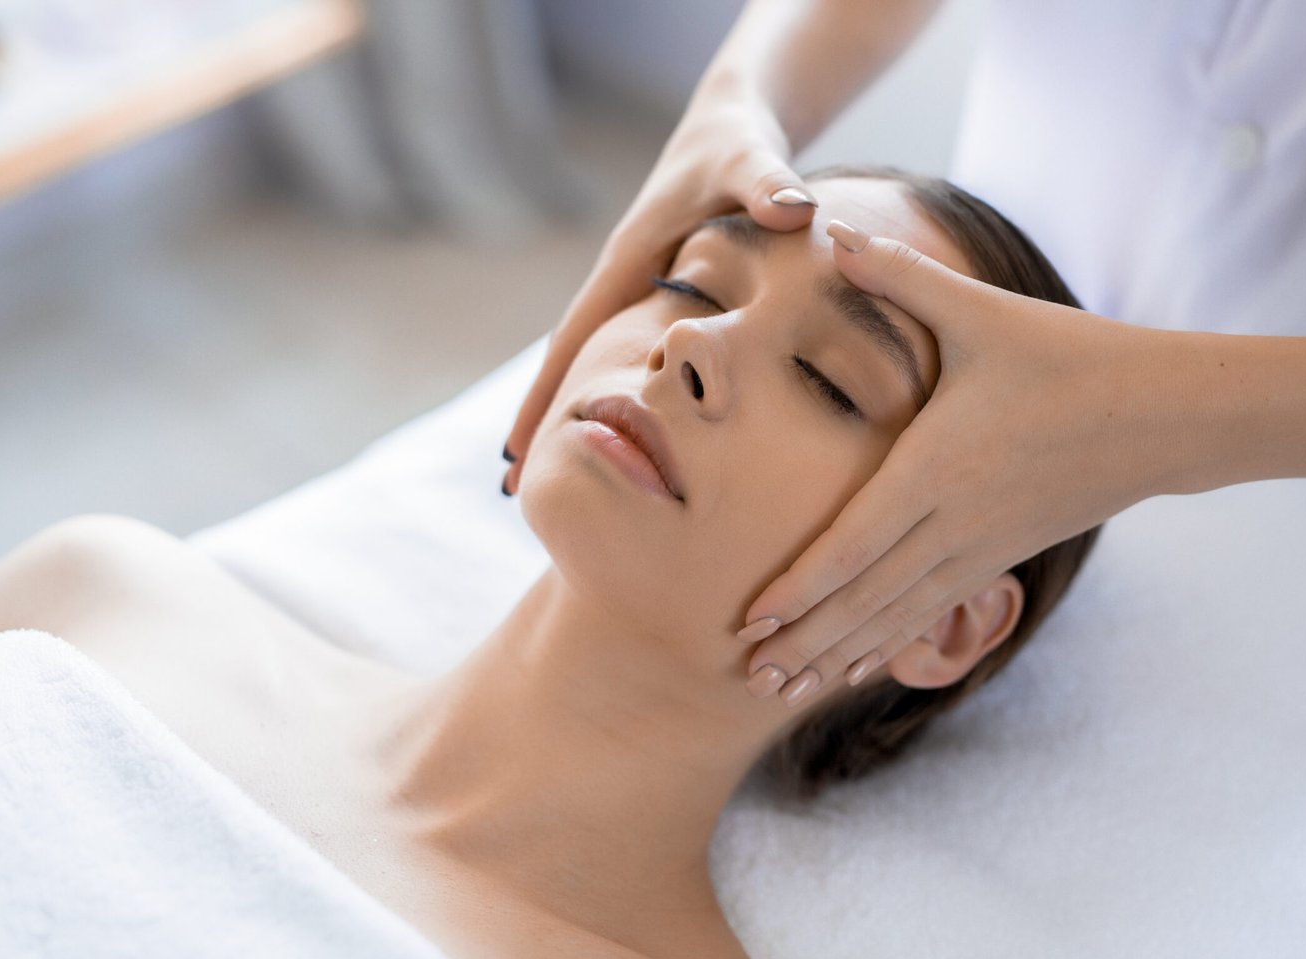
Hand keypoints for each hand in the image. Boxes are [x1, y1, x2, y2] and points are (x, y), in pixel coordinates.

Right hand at [501, 96, 817, 492]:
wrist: (734, 124)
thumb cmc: (737, 143)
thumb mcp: (750, 159)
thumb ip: (767, 184)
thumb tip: (793, 208)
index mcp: (629, 259)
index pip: (576, 338)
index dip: (546, 394)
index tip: (515, 450)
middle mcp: (622, 281)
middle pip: (574, 361)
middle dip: (542, 419)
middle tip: (512, 487)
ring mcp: (639, 293)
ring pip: (600, 362)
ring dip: (573, 412)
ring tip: (548, 475)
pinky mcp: (661, 298)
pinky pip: (633, 356)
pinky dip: (617, 394)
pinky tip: (622, 438)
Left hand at [740, 222, 1174, 701]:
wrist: (1165, 415)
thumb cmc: (1070, 357)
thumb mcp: (984, 313)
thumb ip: (903, 278)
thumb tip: (832, 231)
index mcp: (939, 468)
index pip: (855, 542)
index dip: (801, 586)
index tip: (751, 619)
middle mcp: (954, 523)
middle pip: (866, 598)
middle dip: (804, 642)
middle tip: (746, 678)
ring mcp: (981, 549)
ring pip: (897, 616)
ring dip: (839, 655)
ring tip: (784, 694)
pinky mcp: (1001, 558)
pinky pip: (933, 611)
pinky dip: (889, 642)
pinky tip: (857, 669)